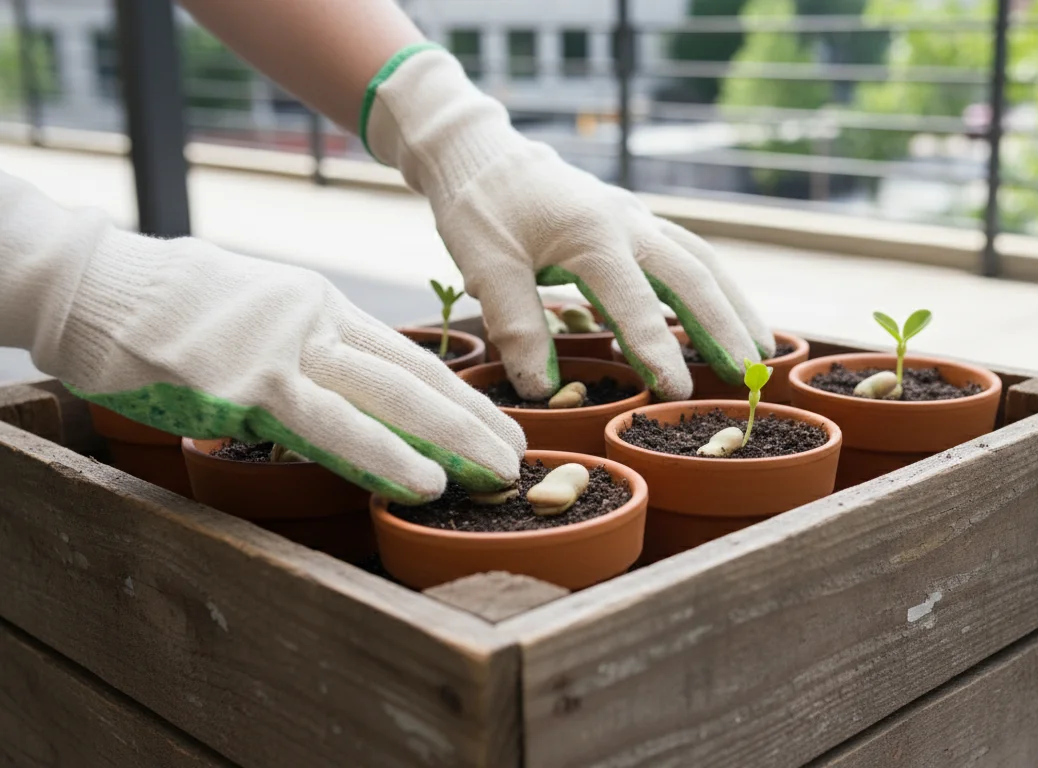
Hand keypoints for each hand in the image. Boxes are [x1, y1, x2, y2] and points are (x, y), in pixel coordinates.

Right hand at [39, 232, 524, 503]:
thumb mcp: (257, 309)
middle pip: (414, 377)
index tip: (501, 423)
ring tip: (494, 473)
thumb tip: (343, 385)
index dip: (460, 394)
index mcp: (320, 305)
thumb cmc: (169, 303)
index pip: (409, 356)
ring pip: (387, 399)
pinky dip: (383, 456)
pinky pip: (327, 427)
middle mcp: (314, 322)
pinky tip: (423, 481)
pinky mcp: (243, 384)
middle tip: (518, 457)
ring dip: (449, 441)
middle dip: (473, 420)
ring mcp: (281, 351)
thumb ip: (306, 344)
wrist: (90, 283)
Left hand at [365, 46, 774, 400]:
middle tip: (750, 373)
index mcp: (592, 235)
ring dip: (734, 305)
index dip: (658, 351)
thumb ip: (515, 325)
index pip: (635, 303)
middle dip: (724, 326)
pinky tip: (728, 315)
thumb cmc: (480, 208)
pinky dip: (715, 286)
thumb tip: (540, 387)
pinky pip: (689, 253)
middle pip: (693, 275)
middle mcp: (627, 223)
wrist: (484, 153)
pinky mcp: (635, 221)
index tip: (679, 392)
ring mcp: (637, 218)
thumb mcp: (485, 266)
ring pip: (702, 261)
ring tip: (762, 351)